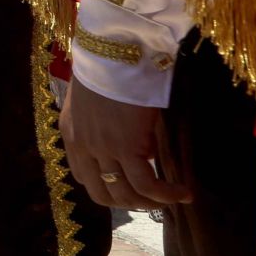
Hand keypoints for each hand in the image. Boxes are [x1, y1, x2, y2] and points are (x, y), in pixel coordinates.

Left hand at [60, 76, 189, 209]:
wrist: (115, 50)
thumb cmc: (111, 67)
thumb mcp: (98, 101)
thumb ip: (109, 128)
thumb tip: (142, 151)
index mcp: (71, 133)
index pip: (83, 177)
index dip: (108, 187)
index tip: (131, 187)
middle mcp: (81, 144)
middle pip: (102, 194)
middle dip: (130, 202)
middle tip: (155, 199)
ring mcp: (102, 148)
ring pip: (126, 195)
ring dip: (152, 204)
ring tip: (174, 198)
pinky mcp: (125, 146)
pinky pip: (147, 185)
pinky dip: (166, 194)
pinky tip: (184, 192)